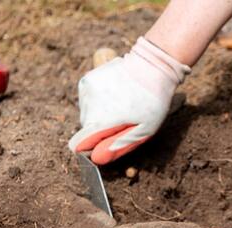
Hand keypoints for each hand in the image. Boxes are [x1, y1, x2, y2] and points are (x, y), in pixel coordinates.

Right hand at [68, 37, 189, 164]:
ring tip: (122, 105)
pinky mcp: (87, 80)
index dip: (90, 148)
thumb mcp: (144, 130)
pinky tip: (116, 94)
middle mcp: (88, 105)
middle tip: (124, 120)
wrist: (152, 65)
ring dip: (100, 114)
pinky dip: (98, 100)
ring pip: (87, 113)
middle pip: (86, 129)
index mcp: (101, 121)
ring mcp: (86, 91)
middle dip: (101, 130)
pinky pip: (88, 99)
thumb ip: (119, 145)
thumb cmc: (153, 101)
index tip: (103, 145)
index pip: (79, 144)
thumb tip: (97, 159)